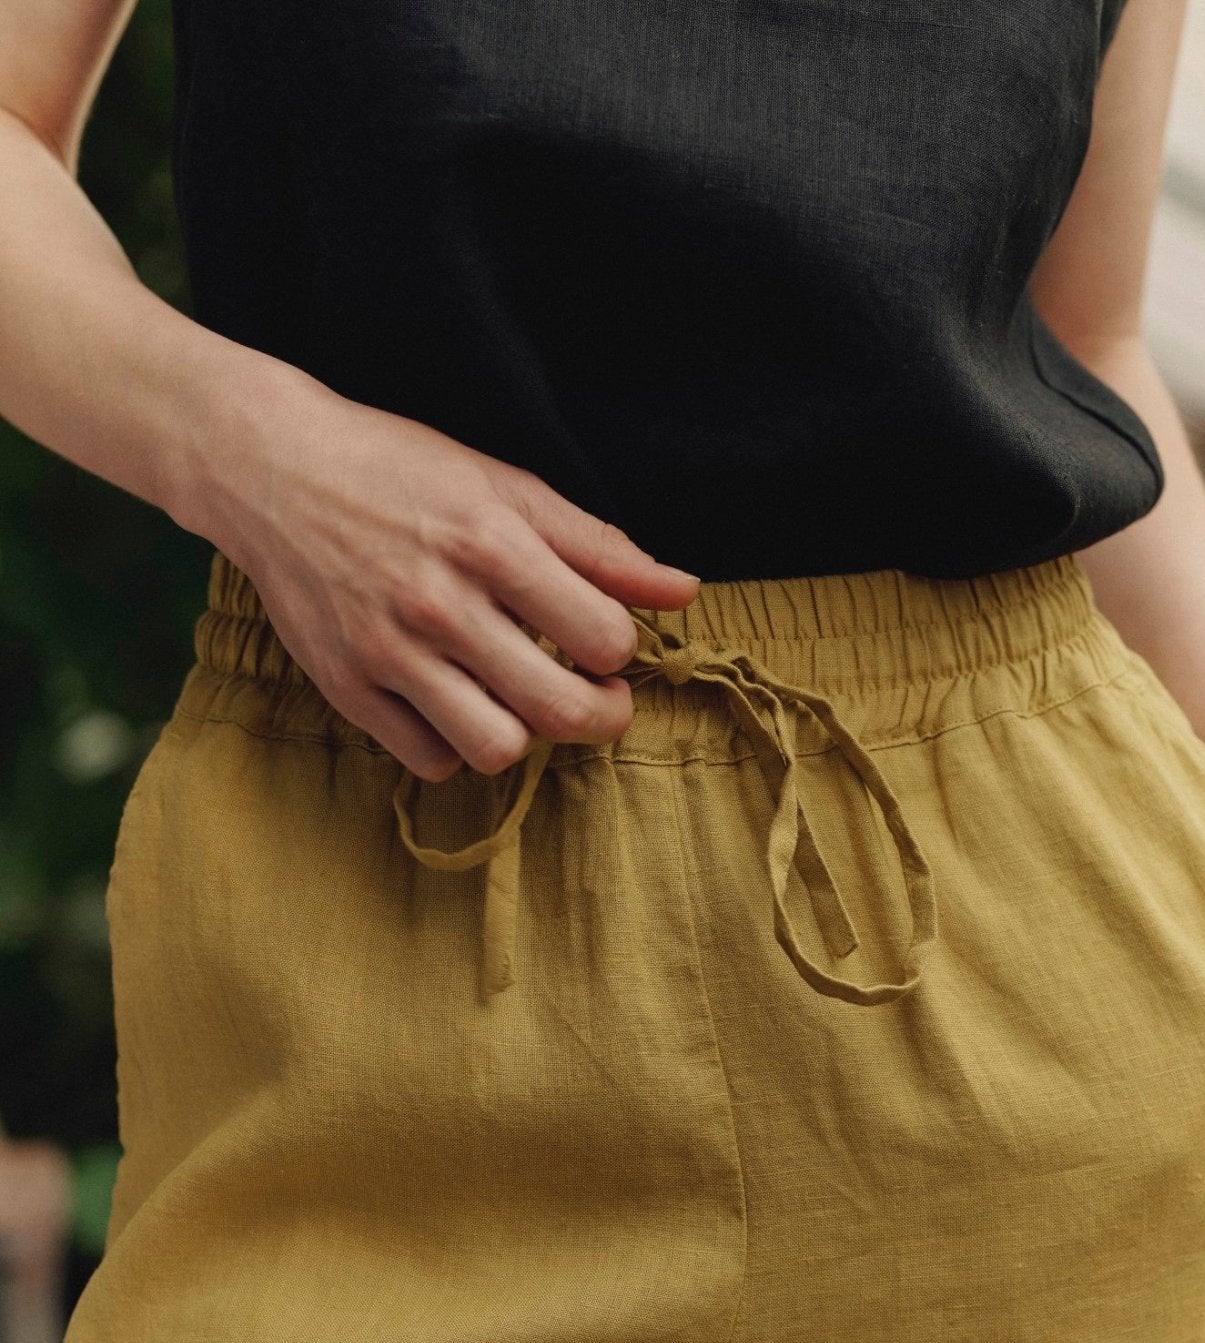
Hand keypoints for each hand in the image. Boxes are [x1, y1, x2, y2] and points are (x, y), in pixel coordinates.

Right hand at [206, 370, 700, 778]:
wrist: (271, 469)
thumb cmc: (399, 472)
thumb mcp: (504, 487)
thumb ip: (598, 545)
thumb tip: (683, 590)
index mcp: (491, 543)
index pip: (603, 639)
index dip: (620, 649)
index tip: (604, 641)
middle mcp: (441, 604)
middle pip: (561, 711)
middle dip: (601, 713)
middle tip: (595, 696)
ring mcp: (389, 652)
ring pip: (496, 748)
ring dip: (526, 735)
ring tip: (520, 701)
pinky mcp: (348, 688)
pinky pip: (430, 760)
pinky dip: (455, 747)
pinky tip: (457, 705)